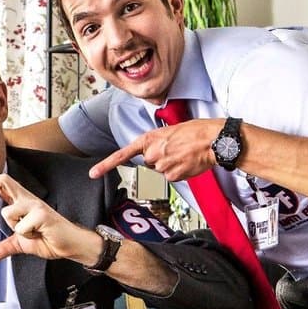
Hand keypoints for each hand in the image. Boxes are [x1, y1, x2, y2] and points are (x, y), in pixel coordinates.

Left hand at [0, 174, 100, 267]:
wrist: (71, 245)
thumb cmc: (49, 238)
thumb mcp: (20, 244)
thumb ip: (2, 248)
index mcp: (21, 202)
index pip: (1, 183)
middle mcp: (27, 199)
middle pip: (3, 181)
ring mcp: (35, 206)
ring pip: (8, 212)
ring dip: (13, 226)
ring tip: (29, 232)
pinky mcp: (43, 215)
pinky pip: (22, 227)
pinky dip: (26, 235)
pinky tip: (39, 234)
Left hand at [88, 119, 219, 181]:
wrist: (214, 140)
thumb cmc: (196, 132)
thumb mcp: (170, 131)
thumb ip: (157, 143)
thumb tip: (153, 155)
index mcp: (149, 139)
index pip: (123, 154)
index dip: (106, 165)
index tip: (93, 174)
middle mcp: (152, 153)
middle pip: (149, 162)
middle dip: (160, 157)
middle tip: (176, 148)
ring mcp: (162, 166)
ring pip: (161, 170)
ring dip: (171, 164)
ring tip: (184, 153)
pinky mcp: (173, 176)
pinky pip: (172, 176)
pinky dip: (179, 171)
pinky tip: (188, 162)